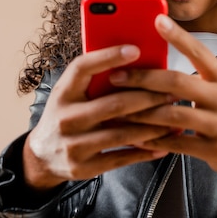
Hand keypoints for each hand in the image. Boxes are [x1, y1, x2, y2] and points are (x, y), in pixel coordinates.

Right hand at [23, 44, 174, 189]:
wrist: (41, 157)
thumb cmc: (66, 115)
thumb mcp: (70, 94)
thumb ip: (94, 80)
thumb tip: (135, 59)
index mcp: (63, 93)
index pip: (82, 68)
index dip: (108, 57)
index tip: (135, 50)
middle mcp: (66, 118)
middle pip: (114, 104)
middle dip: (149, 97)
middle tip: (173, 92)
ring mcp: (74, 145)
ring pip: (122, 133)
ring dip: (153, 125)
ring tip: (175, 117)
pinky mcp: (84, 168)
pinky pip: (121, 158)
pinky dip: (145, 151)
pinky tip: (164, 145)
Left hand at [109, 14, 216, 186]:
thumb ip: (193, 77)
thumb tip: (152, 61)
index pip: (199, 52)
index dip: (178, 36)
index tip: (157, 20)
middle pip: (178, 82)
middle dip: (143, 78)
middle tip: (117, 76)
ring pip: (172, 114)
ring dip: (141, 112)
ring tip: (118, 109)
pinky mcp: (214, 149)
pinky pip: (175, 142)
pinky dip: (152, 139)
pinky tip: (135, 136)